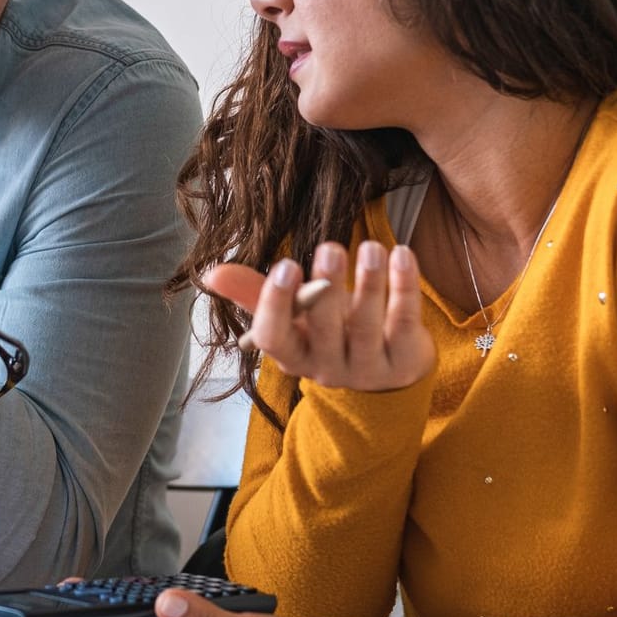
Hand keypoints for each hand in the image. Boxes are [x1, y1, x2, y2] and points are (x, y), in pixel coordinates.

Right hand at [203, 241, 433, 391]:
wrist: (387, 368)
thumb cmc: (329, 332)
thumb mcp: (292, 317)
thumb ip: (255, 293)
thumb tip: (211, 273)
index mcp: (293, 355)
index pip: (274, 339)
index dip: (276, 305)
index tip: (285, 266)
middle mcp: (328, 368)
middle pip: (324, 330)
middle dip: (327, 288)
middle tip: (330, 247)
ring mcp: (369, 368)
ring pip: (367, 327)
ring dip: (370, 284)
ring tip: (370, 247)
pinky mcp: (406, 359)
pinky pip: (406, 323)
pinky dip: (405, 288)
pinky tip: (402, 255)